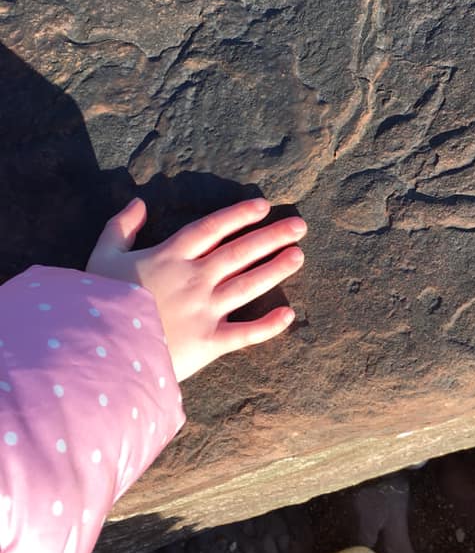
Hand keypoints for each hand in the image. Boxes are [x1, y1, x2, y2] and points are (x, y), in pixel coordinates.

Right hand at [86, 197, 305, 381]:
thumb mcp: (102, 257)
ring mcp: (205, 310)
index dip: (239, 215)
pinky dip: (269, 325)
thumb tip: (138, 203)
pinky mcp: (209, 342)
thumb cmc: (98, 303)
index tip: (263, 206)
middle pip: (240, 252)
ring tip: (298, 256)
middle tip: (300, 227)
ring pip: (249, 285)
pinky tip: (289, 314)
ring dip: (276, 269)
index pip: (212, 228)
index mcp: (171, 257)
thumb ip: (120, 227)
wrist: (99, 350)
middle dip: (272, 236)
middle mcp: (195, 279)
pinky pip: (245, 333)